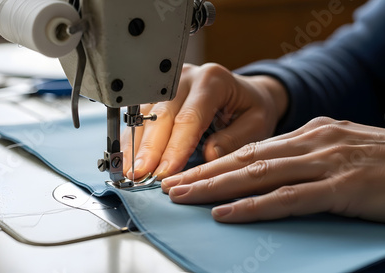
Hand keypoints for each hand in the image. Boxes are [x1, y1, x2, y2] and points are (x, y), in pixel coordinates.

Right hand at [121, 63, 287, 179]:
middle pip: (162, 115)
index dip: (175, 147)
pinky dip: (134, 138)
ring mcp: (168, 83)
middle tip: (140, 174)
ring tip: (130, 171)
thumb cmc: (252, 110)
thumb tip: (207, 157)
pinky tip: (128, 157)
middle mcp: (186, 77)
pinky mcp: (157, 91)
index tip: (165, 172)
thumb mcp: (256, 125)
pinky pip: (140, 115)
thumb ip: (234, 140)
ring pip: (146, 114)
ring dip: (137, 145)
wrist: (248, 94)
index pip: (190, 117)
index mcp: (212, 81)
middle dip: (150, 148)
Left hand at [162, 117, 384, 224]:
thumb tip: (279, 174)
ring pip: (258, 174)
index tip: (189, 173)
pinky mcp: (344, 188)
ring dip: (216, 187)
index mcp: (314, 134)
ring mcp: (328, 163)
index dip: (217, 162)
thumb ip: (312, 161)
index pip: (253, 149)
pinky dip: (254, 206)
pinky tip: (227, 214)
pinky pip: (289, 198)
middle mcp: (314, 142)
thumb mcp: (346, 154)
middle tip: (171, 185)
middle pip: (246, 159)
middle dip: (204, 173)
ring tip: (184, 197)